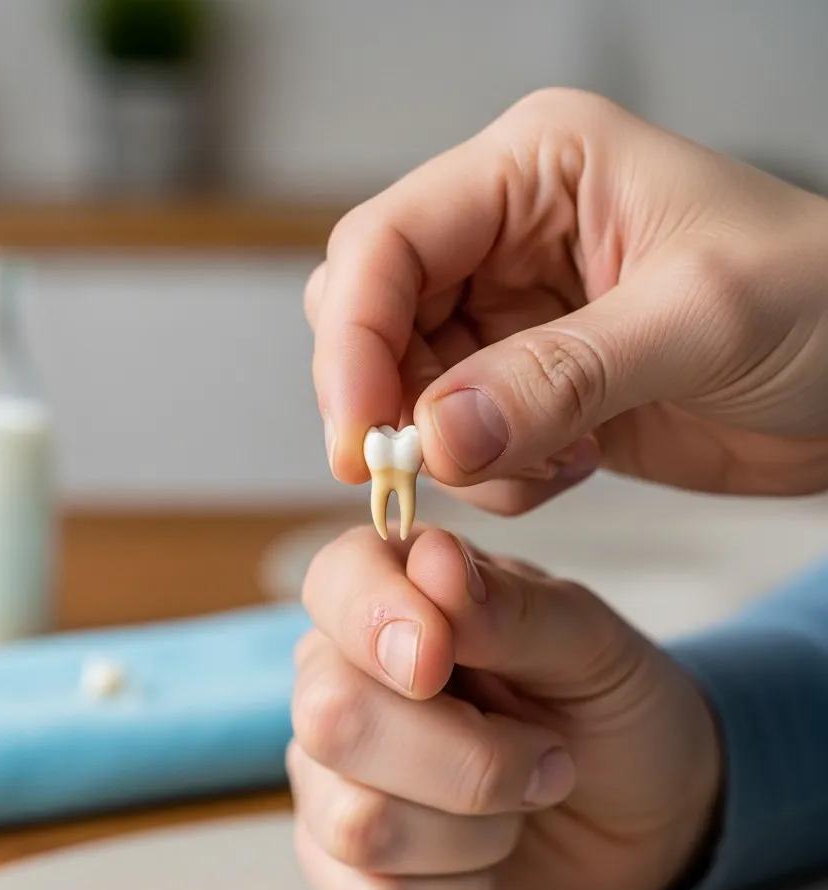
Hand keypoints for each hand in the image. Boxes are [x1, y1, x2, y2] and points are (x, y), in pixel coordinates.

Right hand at [289, 526, 719, 889]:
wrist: (644, 816)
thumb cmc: (609, 706)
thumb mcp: (591, 643)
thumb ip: (510, 605)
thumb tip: (433, 564)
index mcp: (396, 600)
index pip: (334, 583)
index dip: (376, 618)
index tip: (440, 658)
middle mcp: (342, 682)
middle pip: (331, 718)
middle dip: (467, 759)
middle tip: (547, 757)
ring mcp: (333, 780)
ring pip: (356, 822)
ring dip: (477, 830)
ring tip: (523, 803)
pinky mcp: (346, 871)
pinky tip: (490, 863)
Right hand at [308, 88, 827, 511]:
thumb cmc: (823, 301)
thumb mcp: (698, 321)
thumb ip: (558, 377)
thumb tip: (435, 435)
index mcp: (534, 170)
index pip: (386, 243)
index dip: (352, 339)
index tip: (360, 437)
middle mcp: (504, 236)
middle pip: (372, 316)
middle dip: (388, 399)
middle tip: (423, 468)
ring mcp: (510, 314)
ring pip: (408, 387)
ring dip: (453, 447)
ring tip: (552, 460)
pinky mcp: (524, 384)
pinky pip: (456, 438)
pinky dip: (492, 474)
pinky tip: (571, 465)